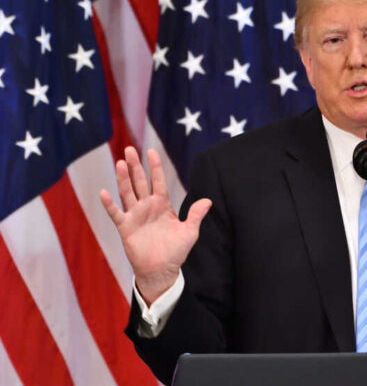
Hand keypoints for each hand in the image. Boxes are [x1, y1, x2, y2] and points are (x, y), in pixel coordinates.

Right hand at [100, 147, 211, 304]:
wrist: (162, 270)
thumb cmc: (176, 251)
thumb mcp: (190, 232)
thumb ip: (196, 215)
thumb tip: (208, 200)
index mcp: (163, 205)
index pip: (158, 181)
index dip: (155, 167)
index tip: (152, 151)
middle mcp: (147, 207)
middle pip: (140, 182)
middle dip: (135, 166)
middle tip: (129, 149)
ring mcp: (135, 216)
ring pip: (128, 193)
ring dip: (123, 178)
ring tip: (119, 163)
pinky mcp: (125, 228)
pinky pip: (116, 213)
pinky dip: (110, 204)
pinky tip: (104, 192)